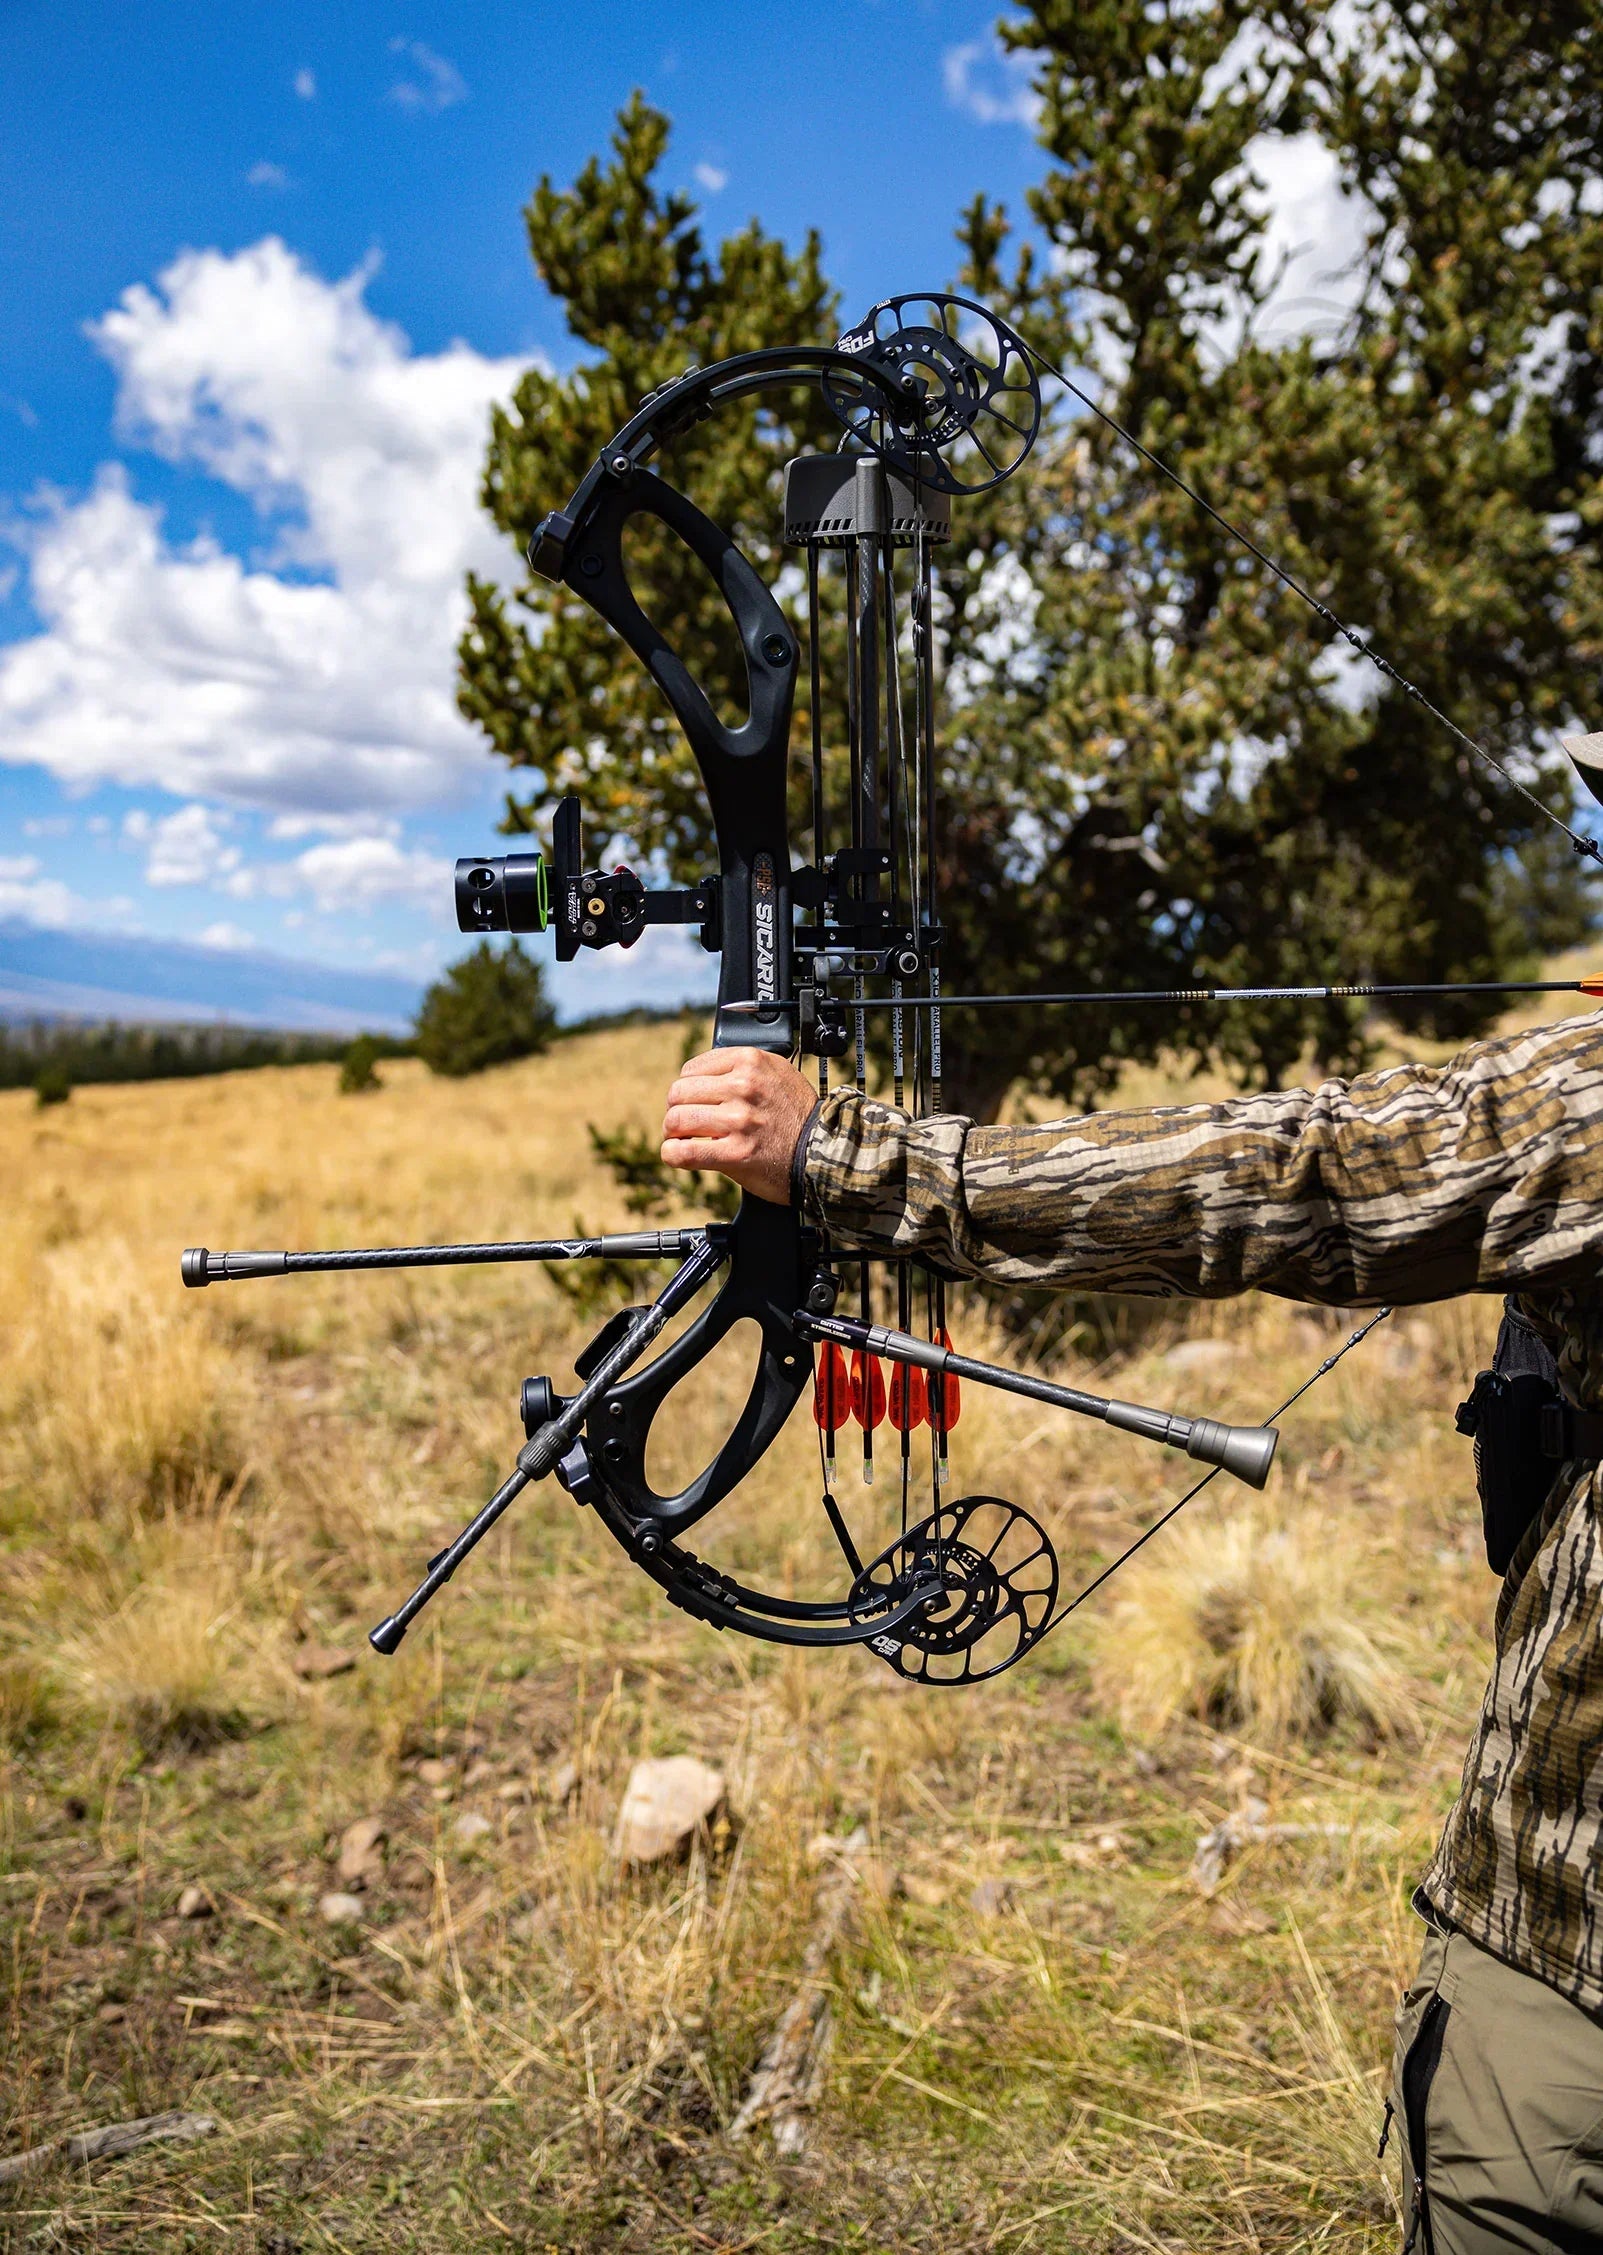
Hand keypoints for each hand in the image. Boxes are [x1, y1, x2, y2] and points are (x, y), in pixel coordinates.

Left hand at [661, 1047, 817, 1204]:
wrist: (823, 1152)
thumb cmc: (798, 1116)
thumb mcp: (776, 1072)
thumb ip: (740, 1069)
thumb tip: (698, 1079)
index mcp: (750, 1061)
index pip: (690, 1069)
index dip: (687, 1089)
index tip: (694, 1102)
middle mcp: (744, 1087)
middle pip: (678, 1093)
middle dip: (676, 1110)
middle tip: (683, 1124)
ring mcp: (739, 1120)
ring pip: (676, 1120)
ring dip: (673, 1133)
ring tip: (682, 1139)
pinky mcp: (735, 1153)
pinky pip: (684, 1152)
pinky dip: (673, 1154)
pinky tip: (677, 1155)